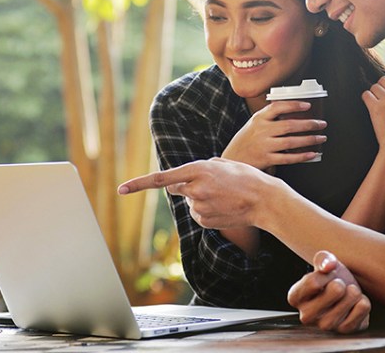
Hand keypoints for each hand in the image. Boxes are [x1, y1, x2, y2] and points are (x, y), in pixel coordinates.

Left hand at [118, 158, 284, 228]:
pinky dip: (207, 210)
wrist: (264, 200)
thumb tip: (184, 179)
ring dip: (200, 198)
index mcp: (198, 170)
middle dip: (184, 185)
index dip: (138, 184)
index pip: (161, 179)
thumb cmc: (246, 177)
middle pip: (175, 188)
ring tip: (223, 195)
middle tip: (209, 184)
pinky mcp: (204, 220)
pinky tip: (223, 207)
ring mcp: (199, 207)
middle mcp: (194, 189)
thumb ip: (199, 168)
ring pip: (189, 202)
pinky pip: (198, 213)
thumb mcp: (222, 164)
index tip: (121, 190)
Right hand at [222, 100, 326, 168]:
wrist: (231, 158)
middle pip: (289, 125)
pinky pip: (287, 158)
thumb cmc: (246, 141)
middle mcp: (261, 130)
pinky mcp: (266, 159)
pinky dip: (301, 156)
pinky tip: (311, 154)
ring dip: (309, 140)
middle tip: (321, 124)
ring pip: (291, 142)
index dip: (294, 105)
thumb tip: (293, 111)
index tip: (308, 105)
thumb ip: (269, 118)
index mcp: (258, 119)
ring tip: (320, 138)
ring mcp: (263, 145)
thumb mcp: (253, 124)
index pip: (277, 107)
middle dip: (309, 124)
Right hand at [288, 251, 370, 332]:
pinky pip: (361, 309)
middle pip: (335, 291)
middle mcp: (306, 316)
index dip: (326, 273)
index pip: (313, 282)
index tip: (327, 275)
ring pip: (349, 302)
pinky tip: (356, 302)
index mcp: (295, 297)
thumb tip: (329, 265)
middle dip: (341, 282)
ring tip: (349, 292)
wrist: (344, 292)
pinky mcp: (344, 331)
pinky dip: (363, 302)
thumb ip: (323, 259)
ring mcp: (325, 326)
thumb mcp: (323, 262)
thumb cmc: (329, 277)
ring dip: (354, 292)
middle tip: (339, 284)